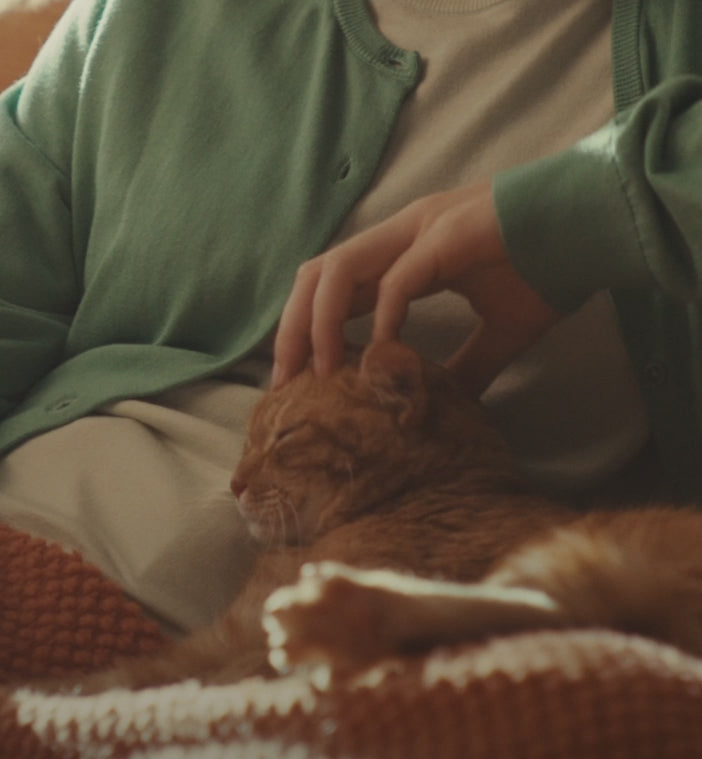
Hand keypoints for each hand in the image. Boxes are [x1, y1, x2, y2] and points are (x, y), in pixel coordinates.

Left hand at [273, 183, 562, 395]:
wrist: (595, 229)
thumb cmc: (547, 271)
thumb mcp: (496, 331)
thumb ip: (465, 366)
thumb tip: (448, 407)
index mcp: (405, 250)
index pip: (334, 287)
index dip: (306, 331)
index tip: (299, 383)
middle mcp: (402, 233)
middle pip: (316, 274)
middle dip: (293, 331)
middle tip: (288, 387)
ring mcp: (422, 229)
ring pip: (339, 270)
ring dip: (322, 324)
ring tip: (324, 376)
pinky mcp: (449, 236)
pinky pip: (398, 280)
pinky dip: (382, 319)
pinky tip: (383, 357)